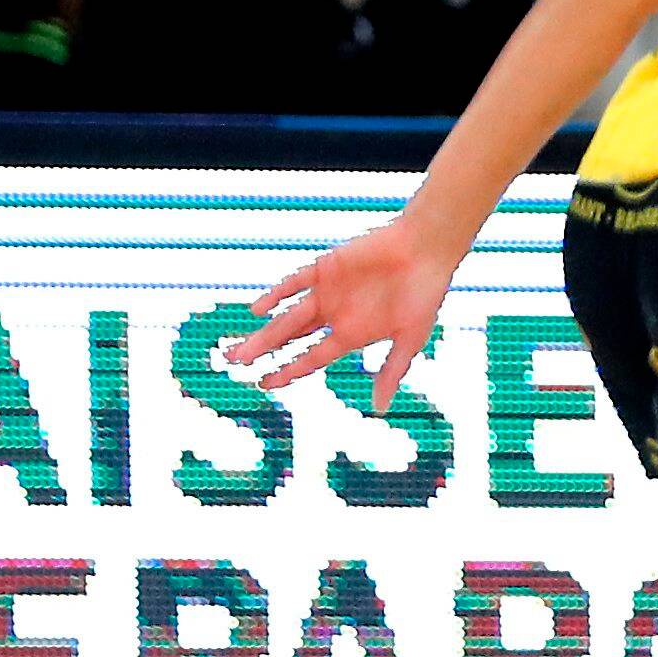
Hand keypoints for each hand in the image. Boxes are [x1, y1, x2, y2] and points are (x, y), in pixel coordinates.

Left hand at [230, 204, 459, 406]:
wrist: (426, 248)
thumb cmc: (425, 293)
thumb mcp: (410, 338)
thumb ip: (392, 370)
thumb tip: (380, 408)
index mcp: (351, 334)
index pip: (311, 357)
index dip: (287, 370)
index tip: (264, 383)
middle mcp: (334, 315)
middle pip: (289, 337)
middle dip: (262, 351)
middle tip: (232, 363)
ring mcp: (327, 292)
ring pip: (286, 316)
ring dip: (262, 333)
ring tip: (236, 350)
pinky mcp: (325, 269)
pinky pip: (294, 284)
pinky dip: (276, 296)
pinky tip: (258, 310)